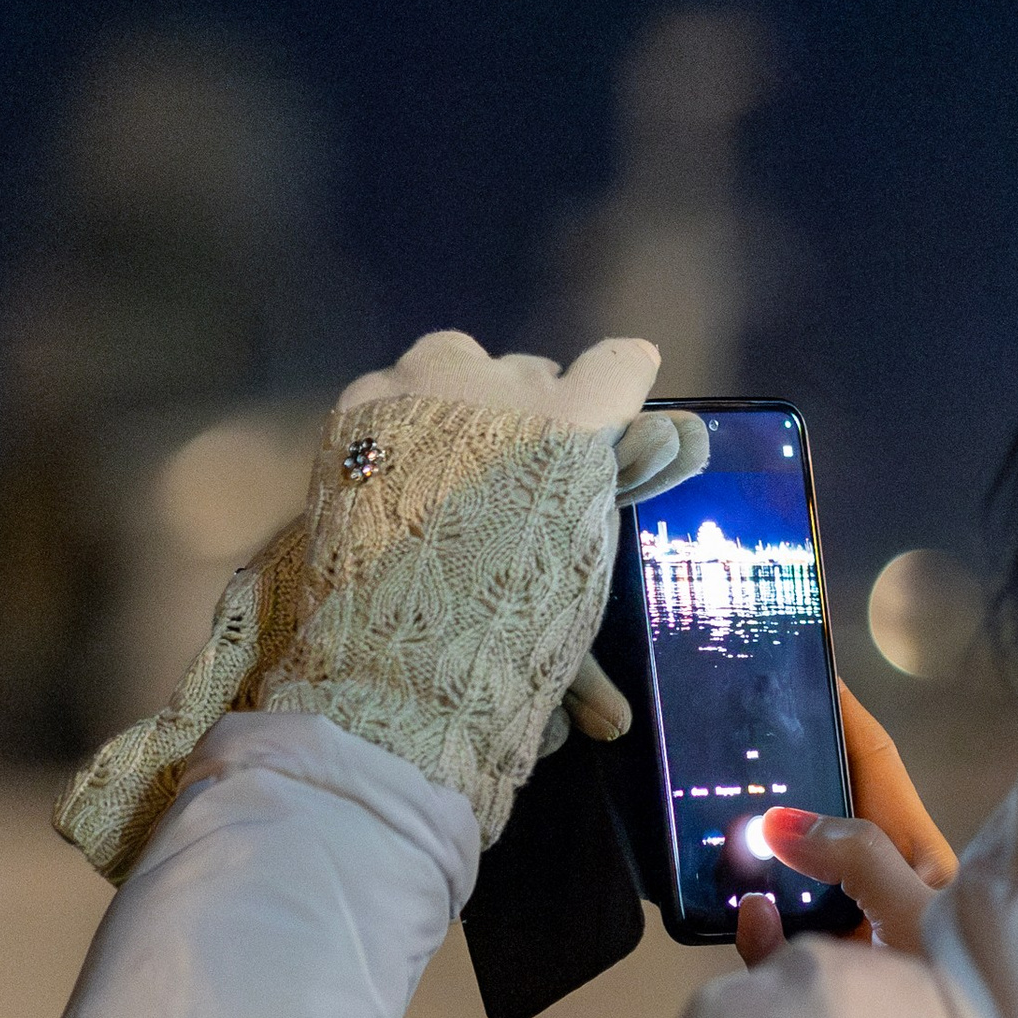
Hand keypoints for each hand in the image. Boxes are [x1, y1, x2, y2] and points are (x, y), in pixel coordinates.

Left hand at [343, 330, 710, 759]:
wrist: (391, 655)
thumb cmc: (505, 626)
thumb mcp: (576, 576)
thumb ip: (611, 527)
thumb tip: (655, 567)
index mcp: (575, 426)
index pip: (621, 363)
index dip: (621, 382)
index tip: (615, 403)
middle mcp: (504, 385)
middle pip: (530, 372)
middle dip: (530, 411)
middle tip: (514, 476)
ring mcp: (425, 386)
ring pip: (456, 362)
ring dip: (461, 400)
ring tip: (445, 466)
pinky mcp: (362, 403)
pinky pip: (392, 390)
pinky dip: (396, 422)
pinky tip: (394, 475)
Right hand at [735, 682, 956, 963]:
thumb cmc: (959, 986)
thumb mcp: (917, 907)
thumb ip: (854, 855)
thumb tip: (781, 823)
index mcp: (917, 856)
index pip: (874, 764)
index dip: (843, 715)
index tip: (807, 669)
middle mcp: (878, 886)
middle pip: (820, 815)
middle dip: (780, 786)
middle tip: (731, 748)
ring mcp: (842, 931)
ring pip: (783, 878)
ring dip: (756, 864)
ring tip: (729, 838)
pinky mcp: (811, 973)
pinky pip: (769, 941)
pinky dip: (756, 930)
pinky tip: (754, 918)